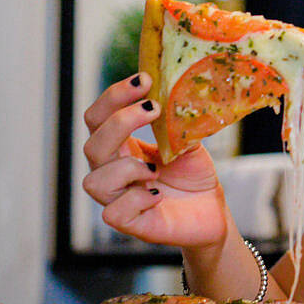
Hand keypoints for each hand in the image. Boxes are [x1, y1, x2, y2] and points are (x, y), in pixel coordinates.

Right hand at [80, 73, 228, 248]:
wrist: (212, 210)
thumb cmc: (194, 175)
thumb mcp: (188, 140)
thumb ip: (176, 120)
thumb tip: (175, 92)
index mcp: (121, 147)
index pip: (98, 118)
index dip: (114, 96)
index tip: (144, 80)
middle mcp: (113, 172)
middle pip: (91, 144)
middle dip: (120, 121)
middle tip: (154, 107)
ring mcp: (119, 198)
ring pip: (93, 181)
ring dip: (125, 167)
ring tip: (156, 167)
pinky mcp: (132, 223)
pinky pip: (113, 213)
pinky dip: (136, 198)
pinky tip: (158, 193)